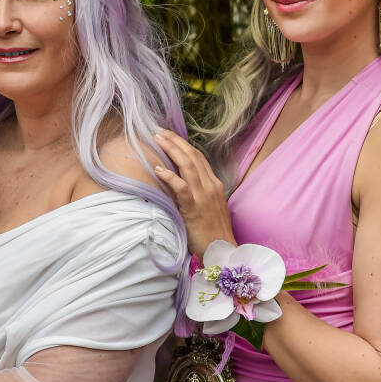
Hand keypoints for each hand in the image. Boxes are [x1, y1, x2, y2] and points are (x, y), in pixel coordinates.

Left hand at [153, 129, 235, 256]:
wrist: (223, 250)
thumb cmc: (213, 232)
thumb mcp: (209, 206)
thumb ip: (199, 192)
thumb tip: (182, 182)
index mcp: (214, 184)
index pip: (198, 157)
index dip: (183, 144)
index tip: (170, 135)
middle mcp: (211, 186)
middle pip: (192, 156)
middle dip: (175, 141)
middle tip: (159, 130)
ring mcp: (204, 196)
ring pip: (187, 166)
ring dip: (171, 150)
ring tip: (157, 140)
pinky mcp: (195, 209)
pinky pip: (182, 188)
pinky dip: (170, 177)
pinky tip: (158, 169)